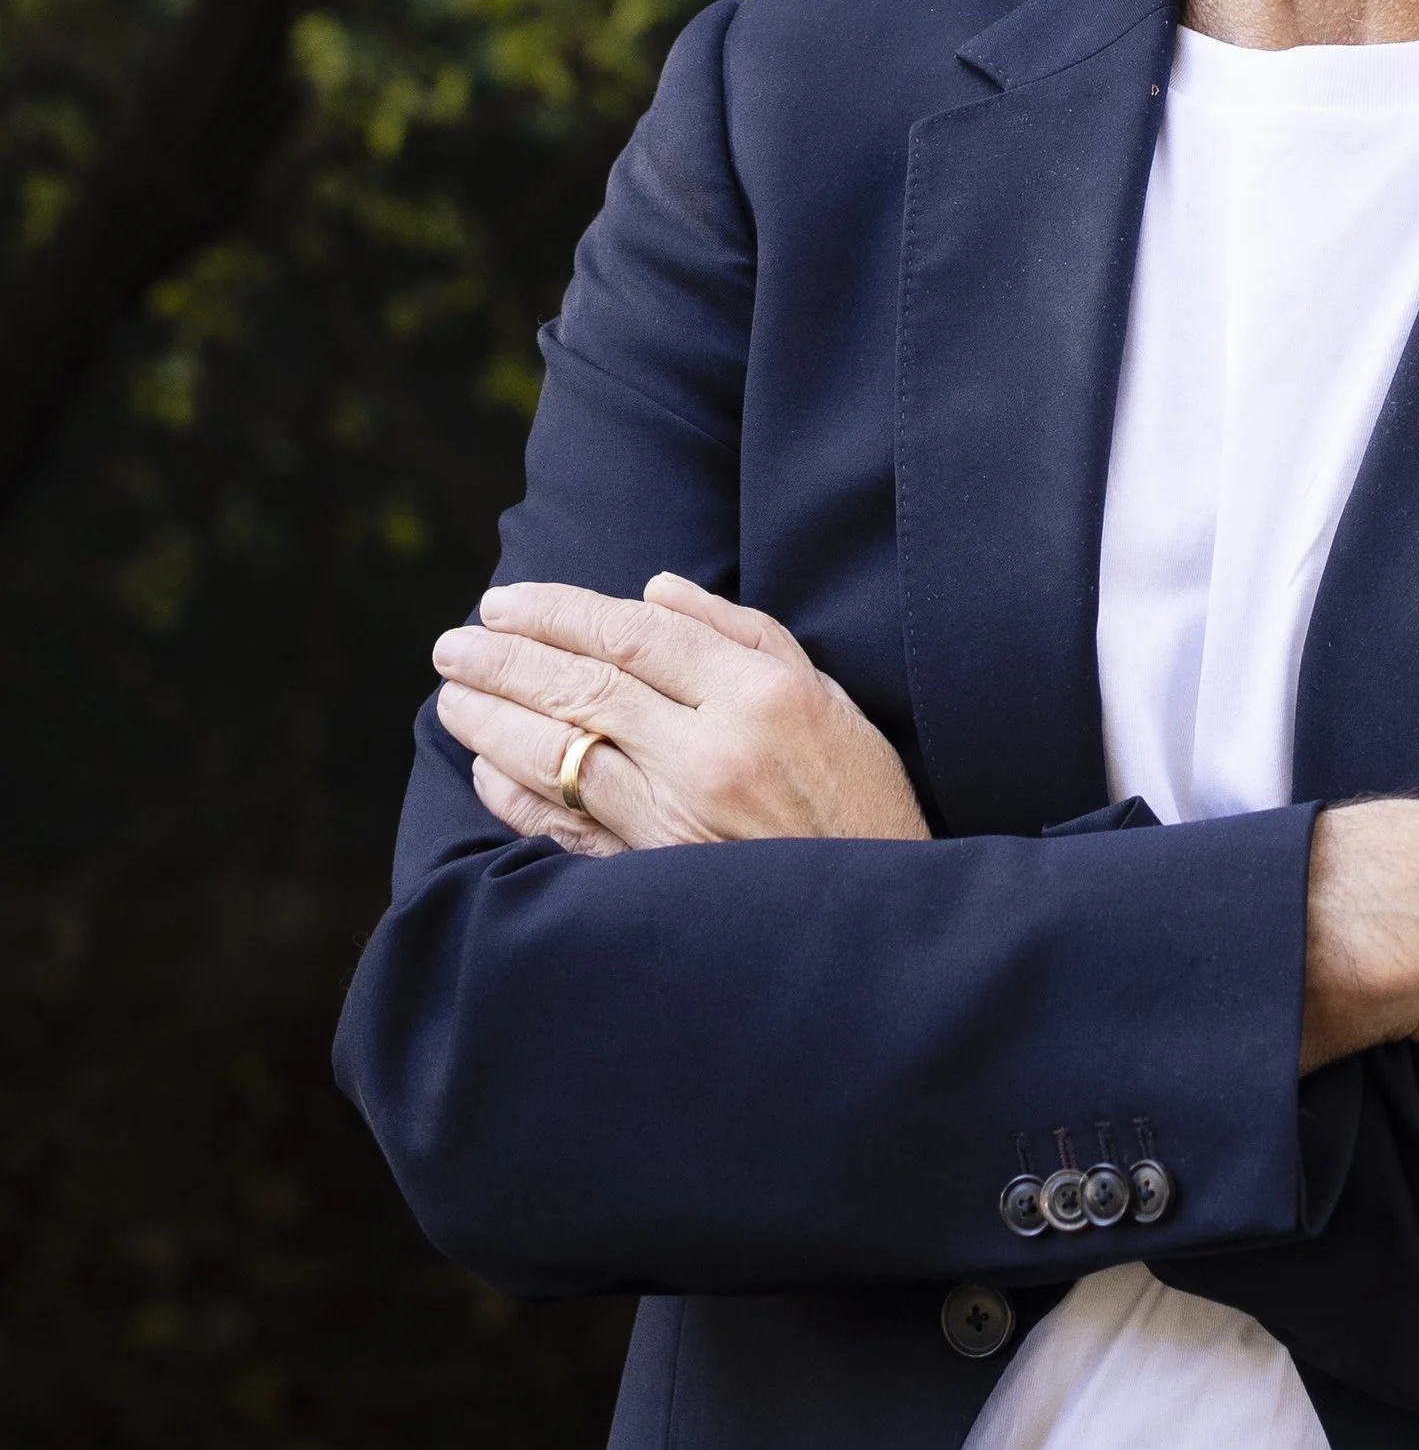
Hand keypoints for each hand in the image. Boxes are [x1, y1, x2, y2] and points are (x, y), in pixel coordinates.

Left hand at [432, 572, 929, 855]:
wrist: (876, 919)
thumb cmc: (858, 795)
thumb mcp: (827, 695)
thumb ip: (742, 633)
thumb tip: (652, 590)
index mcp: (758, 696)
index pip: (633, 635)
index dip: (557, 612)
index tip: (501, 600)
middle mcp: (710, 755)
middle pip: (584, 689)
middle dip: (504, 660)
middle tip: (451, 644)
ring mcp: (676, 822)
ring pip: (560, 755)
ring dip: (492, 722)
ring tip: (452, 697)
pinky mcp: (654, 879)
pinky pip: (565, 830)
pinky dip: (518, 797)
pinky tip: (488, 770)